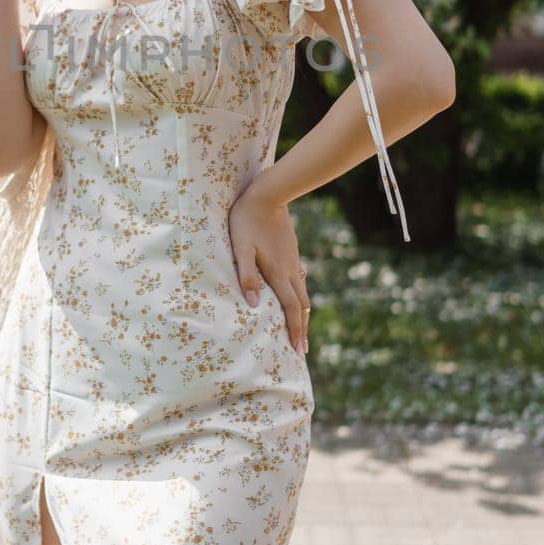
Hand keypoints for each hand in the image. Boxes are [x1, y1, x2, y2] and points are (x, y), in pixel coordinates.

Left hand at [228, 180, 310, 353]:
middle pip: (302, 305)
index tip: (298, 350)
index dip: (295, 330)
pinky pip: (299, 280)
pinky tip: (295, 296)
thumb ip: (247, 275)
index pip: (291, 308)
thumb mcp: (241, 248)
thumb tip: (253, 304)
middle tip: (302, 349)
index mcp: (278, 272)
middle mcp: (290, 269)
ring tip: (300, 328)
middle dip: (302, 328)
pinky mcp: (291, 251)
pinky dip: (299, 296)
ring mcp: (293, 260)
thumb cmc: (247, 220)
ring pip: (302, 292)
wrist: (268, 194)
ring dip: (302, 313)